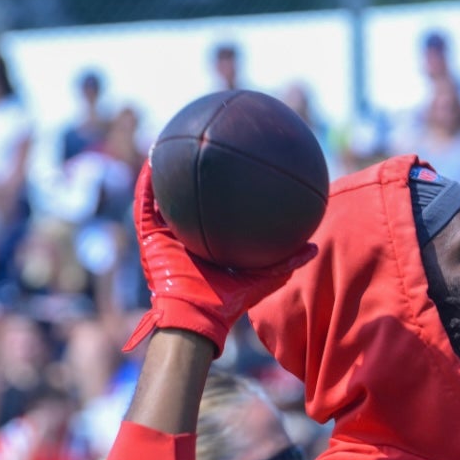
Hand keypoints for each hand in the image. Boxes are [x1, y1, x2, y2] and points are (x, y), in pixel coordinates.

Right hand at [123, 161, 316, 355]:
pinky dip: (145, 183)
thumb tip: (315, 247)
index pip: (212, 212)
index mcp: (206, 244)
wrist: (199, 314)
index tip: (230, 169)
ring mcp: (164, 236)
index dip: (218, 193)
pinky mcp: (149, 237)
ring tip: (166, 144)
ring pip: (159, 197)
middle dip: (188, 176)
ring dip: (161, 173)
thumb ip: (288, 261)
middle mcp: (184, 237)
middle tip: (199, 149)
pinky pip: (144, 205)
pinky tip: (153, 162)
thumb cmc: (230, 301)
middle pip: (185, 200)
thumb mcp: (265, 277)